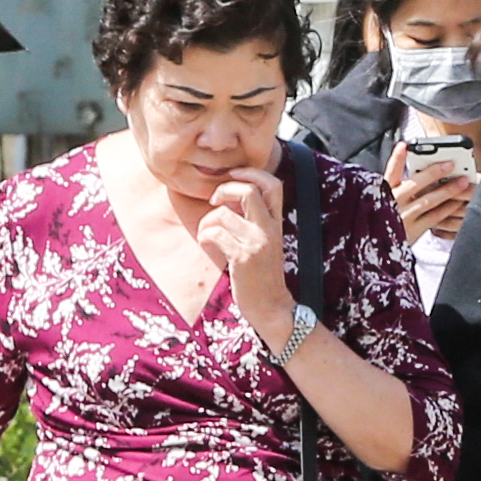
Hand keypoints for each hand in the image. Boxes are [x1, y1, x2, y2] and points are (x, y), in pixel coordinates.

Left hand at [197, 168, 291, 325]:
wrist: (272, 308)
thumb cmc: (262, 275)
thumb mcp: (265, 243)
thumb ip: (253, 221)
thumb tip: (230, 198)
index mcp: (277, 223)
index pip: (274, 185)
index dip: (252, 173)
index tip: (233, 175)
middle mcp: (270, 229)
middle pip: (248, 191)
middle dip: (224, 189)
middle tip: (213, 201)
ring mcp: (257, 243)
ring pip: (222, 214)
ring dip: (206, 223)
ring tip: (207, 236)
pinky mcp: (242, 257)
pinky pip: (213, 234)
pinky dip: (203, 238)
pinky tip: (207, 248)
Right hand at [385, 143, 474, 244]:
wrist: (376, 254)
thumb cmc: (383, 224)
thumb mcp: (382, 205)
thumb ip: (395, 191)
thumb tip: (421, 176)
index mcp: (382, 194)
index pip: (389, 172)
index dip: (397, 158)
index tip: (405, 145)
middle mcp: (392, 204)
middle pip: (415, 183)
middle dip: (434, 172)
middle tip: (451, 163)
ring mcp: (403, 217)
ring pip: (429, 199)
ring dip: (449, 190)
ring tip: (464, 181)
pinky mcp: (413, 230)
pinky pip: (435, 216)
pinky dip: (448, 208)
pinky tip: (459, 202)